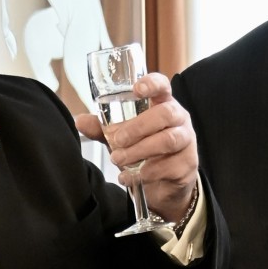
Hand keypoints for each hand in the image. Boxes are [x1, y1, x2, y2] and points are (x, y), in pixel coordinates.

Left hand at [74, 73, 198, 223]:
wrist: (165, 184)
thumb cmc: (145, 150)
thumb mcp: (123, 137)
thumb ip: (104, 128)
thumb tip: (80, 121)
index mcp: (163, 104)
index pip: (163, 86)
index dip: (152, 84)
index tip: (136, 89)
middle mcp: (179, 119)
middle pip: (165, 114)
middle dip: (138, 127)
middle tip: (118, 140)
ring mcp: (186, 141)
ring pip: (167, 140)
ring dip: (139, 150)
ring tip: (118, 159)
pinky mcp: (187, 164)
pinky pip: (168, 166)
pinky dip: (144, 173)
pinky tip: (128, 176)